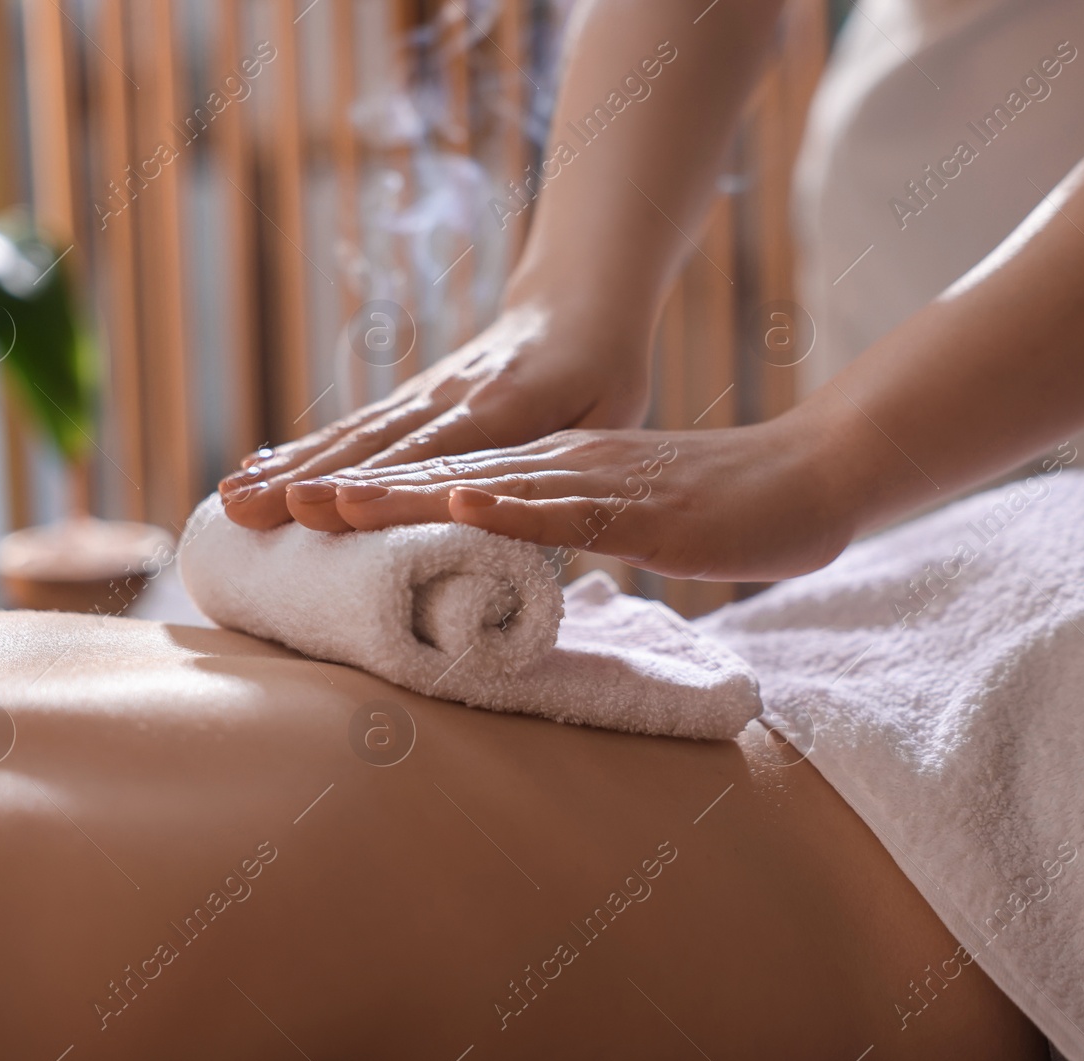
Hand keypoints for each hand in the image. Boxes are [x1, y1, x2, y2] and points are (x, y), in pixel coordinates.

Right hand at [219, 303, 650, 528]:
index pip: (431, 453)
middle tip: (246, 511)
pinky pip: (352, 428)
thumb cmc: (603, 376)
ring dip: (289, 467)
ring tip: (231, 498)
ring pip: (350, 436)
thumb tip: (525, 535)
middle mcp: (449, 398)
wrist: (578, 305)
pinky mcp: (410, 400)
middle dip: (306, 481)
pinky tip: (257, 471)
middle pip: (371, 446)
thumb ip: (567, 467)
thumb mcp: (605, 418)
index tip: (320, 507)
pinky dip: (300, 450)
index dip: (377, 483)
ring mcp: (422, 396)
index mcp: (502, 406)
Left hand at [280, 411, 855, 582]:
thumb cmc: (727, 510)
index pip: (443, 484)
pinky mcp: (644, 504)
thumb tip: (529, 573)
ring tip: (327, 504)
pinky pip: (569, 507)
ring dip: (406, 495)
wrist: (816, 476)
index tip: (291, 514)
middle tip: (267, 506)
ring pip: (487, 485)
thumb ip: (574, 541)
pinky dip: (512, 505)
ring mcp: (601, 479)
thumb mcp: (629, 530)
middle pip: (440, 476)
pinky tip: (460, 501)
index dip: (367, 497)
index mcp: (553, 473)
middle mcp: (563, 465)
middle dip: (352, 493)